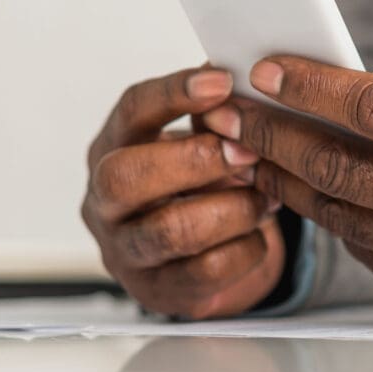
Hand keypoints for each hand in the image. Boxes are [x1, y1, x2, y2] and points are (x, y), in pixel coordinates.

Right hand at [83, 68, 284, 318]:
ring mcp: (126, 251)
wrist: (198, 251)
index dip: (174, 93)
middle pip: (127, 177)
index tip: (224, 80)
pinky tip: (259, 230)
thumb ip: (215, 115)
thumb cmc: (197, 182)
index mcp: (113, 147)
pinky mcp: (160, 291)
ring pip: (172, 230)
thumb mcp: (200, 140)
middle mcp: (105, 201)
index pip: (130, 111)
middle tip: (248, 151)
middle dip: (196, 161)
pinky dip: (246, 246)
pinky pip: (208, 271)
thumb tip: (247, 84)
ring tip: (268, 194)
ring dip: (233, 207)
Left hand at [203, 45, 372, 316]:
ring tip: (249, 149)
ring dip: (283, 177)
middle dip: (272, 134)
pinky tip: (304, 186)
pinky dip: (326, 212)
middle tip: (231, 112)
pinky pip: (359, 246)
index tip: (270, 70)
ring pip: (337, 211)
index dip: (314, 87)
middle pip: (339, 165)